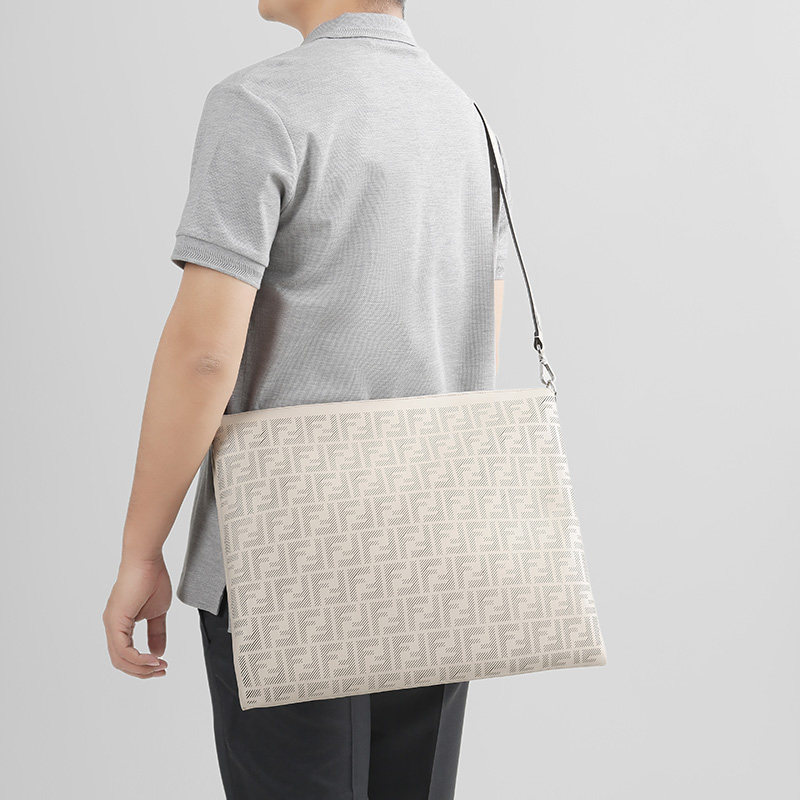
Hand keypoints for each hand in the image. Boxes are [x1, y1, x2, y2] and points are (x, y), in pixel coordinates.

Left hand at [103, 553, 171, 678]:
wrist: (147, 560)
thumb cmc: (152, 579)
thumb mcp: (158, 612)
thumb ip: (156, 632)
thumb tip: (158, 652)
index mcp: (120, 625)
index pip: (125, 655)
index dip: (143, 665)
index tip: (162, 666)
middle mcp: (111, 626)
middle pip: (121, 662)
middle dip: (142, 671)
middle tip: (162, 671)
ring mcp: (111, 624)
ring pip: (120, 659)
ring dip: (141, 668)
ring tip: (160, 666)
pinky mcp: (116, 620)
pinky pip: (123, 649)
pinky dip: (138, 659)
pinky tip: (153, 659)